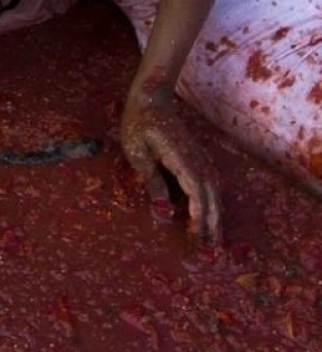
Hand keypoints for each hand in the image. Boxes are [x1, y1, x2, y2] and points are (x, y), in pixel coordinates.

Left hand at [120, 81, 221, 241]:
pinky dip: (212, 204)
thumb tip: (163, 212)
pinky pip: (210, 185)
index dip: (199, 218)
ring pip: (214, 193)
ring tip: (213, 243)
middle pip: (210, 197)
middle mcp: (196, 160)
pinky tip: (210, 218)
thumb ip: (151, 179)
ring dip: (215, 218)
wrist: (152, 98)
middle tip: (209, 254)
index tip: (197, 240)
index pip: (196, 193)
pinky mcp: (198, 158)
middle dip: (211, 226)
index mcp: (180, 158)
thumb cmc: (139, 122)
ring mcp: (200, 158)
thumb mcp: (136, 150)